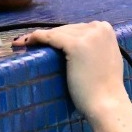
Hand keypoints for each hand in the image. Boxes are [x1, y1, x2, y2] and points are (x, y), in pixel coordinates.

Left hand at [15, 22, 129, 117]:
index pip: (78, 29)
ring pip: (57, 32)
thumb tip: (83, 45)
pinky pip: (50, 37)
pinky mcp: (76, 45)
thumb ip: (97, 47)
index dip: (62, 35)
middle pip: (67, 29)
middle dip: (51, 37)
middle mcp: (99, 28)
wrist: (106, 103)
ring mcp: (89, 35)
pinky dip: (36, 38)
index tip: (48, 42)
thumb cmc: (105, 87)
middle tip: (32, 43)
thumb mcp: (106, 58)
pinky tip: (26, 43)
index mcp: (106, 29)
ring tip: (24, 44)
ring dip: (41, 38)